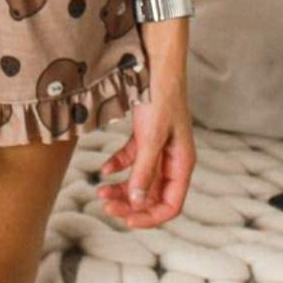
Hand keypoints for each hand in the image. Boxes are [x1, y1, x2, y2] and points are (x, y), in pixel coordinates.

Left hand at [95, 82, 196, 227]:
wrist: (155, 62)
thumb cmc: (160, 96)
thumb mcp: (150, 136)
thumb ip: (144, 170)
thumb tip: (136, 201)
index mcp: (182, 163)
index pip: (171, 205)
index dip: (150, 217)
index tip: (126, 220)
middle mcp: (172, 159)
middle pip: (153, 195)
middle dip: (130, 204)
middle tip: (105, 205)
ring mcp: (159, 147)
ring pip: (140, 179)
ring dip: (122, 188)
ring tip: (100, 191)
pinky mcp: (145, 135)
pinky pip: (132, 159)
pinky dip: (118, 166)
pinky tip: (104, 170)